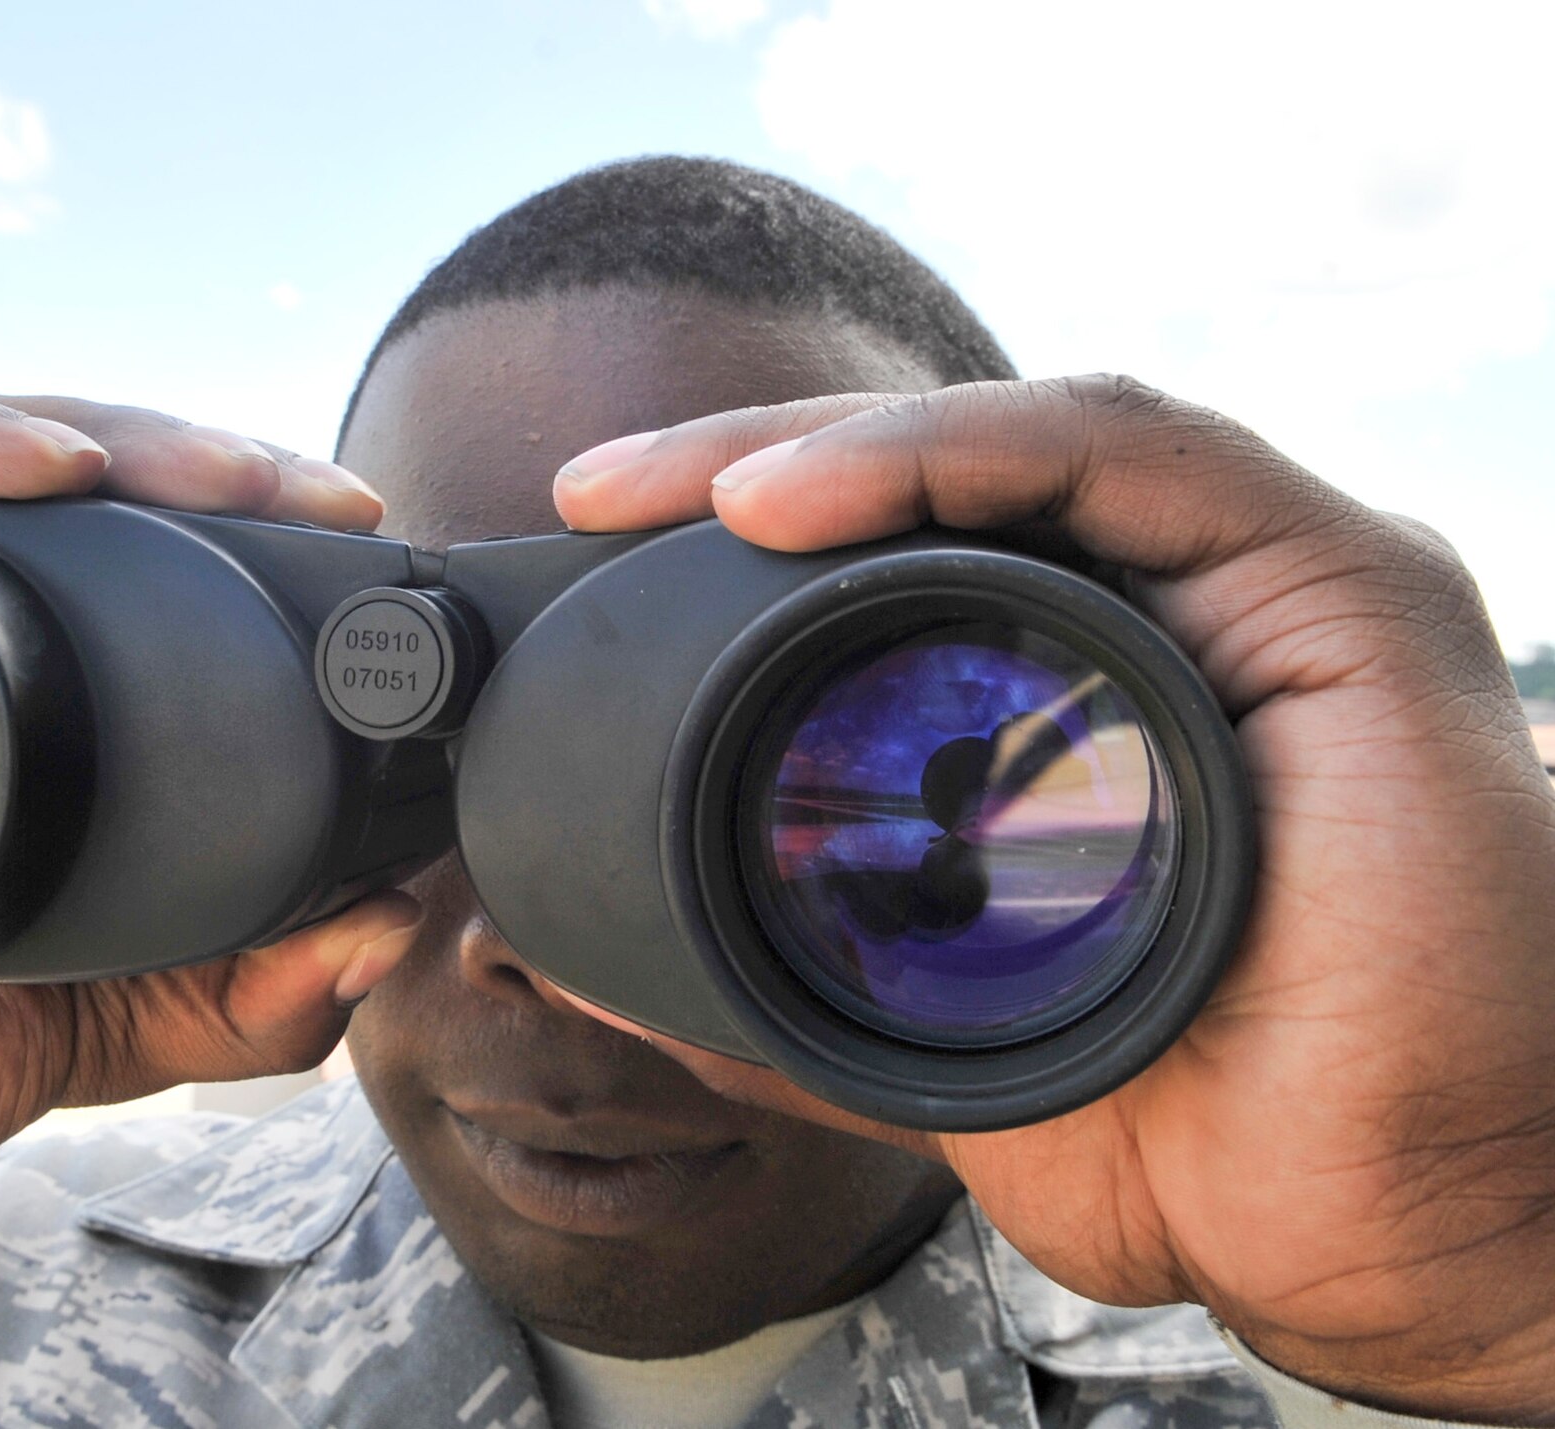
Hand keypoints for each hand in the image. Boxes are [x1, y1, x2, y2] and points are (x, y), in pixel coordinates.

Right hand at [0, 394, 421, 1298]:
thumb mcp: (80, 1032)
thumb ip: (227, 1001)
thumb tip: (387, 937)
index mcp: (32, 704)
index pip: (163, 583)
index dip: (270, 553)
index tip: (374, 560)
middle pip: (96, 497)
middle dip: (219, 475)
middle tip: (326, 496)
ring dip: (121, 438)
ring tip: (223, 470)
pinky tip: (50, 465)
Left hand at [553, 376, 1554, 1423]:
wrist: (1371, 1229)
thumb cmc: (1197, 1132)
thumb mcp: (935, 1038)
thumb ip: (794, 984)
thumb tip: (611, 962)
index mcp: (1096, 693)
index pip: (907, 558)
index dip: (742, 537)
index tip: (592, 559)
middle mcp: (1182, 618)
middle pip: (948, 481)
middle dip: (754, 463)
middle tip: (594, 491)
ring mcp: (1261, 590)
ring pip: (1023, 442)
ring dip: (833, 439)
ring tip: (672, 489)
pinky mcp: (1337, 585)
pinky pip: (1125, 456)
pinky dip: (955, 453)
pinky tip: (798, 496)